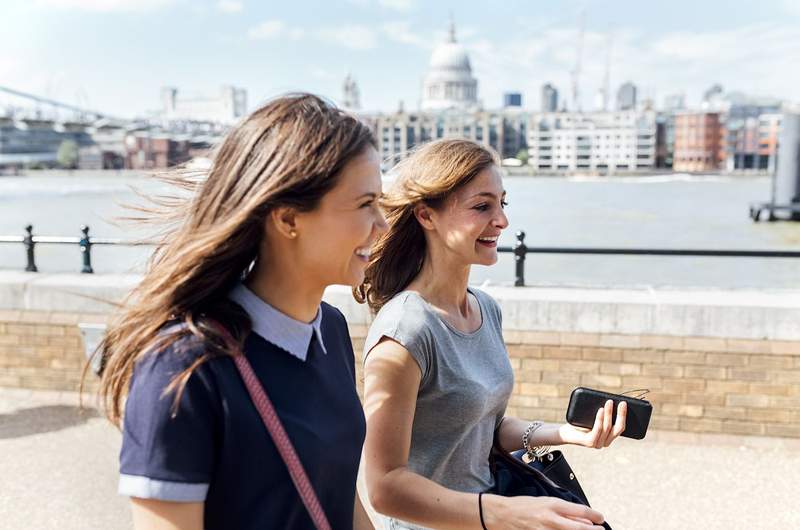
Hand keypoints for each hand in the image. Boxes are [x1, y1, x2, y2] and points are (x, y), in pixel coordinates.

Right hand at [482, 493, 605, 529]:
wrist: (501, 515)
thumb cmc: (523, 506)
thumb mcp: (545, 502)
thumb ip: (566, 511)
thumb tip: (585, 519)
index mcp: (552, 505)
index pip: (580, 511)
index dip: (594, 515)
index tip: (600, 519)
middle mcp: (550, 519)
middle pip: (579, 528)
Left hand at [558, 399, 626, 448]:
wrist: (564, 432)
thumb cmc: (579, 423)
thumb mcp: (593, 418)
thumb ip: (603, 414)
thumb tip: (612, 401)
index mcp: (608, 438)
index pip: (621, 428)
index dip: (624, 416)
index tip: (625, 404)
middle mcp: (605, 442)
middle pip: (618, 428)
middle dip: (621, 414)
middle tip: (621, 402)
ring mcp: (598, 444)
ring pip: (607, 427)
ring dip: (610, 414)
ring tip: (609, 402)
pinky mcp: (590, 442)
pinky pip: (598, 429)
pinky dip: (600, 418)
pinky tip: (600, 410)